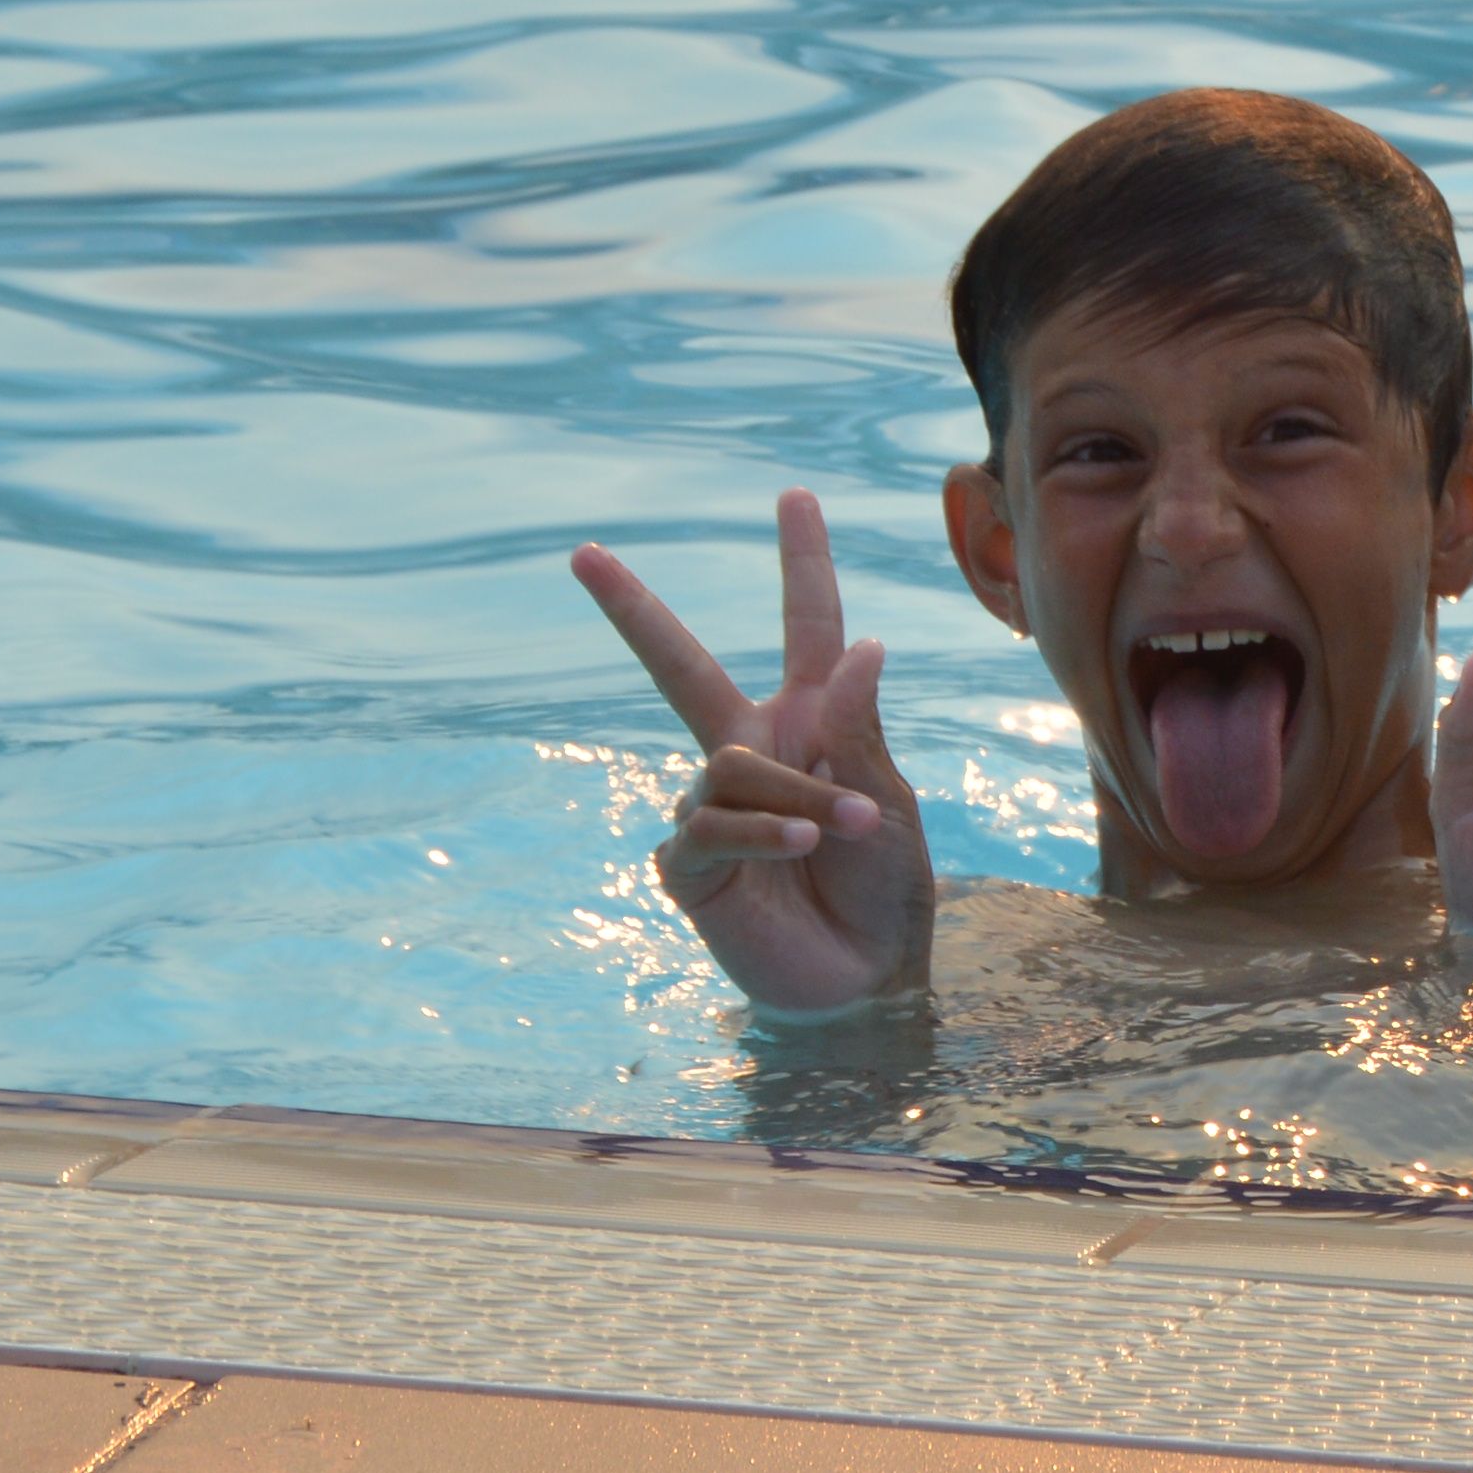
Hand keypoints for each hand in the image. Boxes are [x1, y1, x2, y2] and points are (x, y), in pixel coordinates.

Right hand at [572, 489, 937, 1015]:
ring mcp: (712, 804)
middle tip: (584, 552)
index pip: (807, 627)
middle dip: (633, 610)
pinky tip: (799, 849)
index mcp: (813, 721)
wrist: (868, 976)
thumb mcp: (887, 799)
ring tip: (839, 832)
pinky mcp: (688, 861)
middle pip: (680, 666)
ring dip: (794, 797)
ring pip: (728, 765)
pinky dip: (761, 833)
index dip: (803, 562)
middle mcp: (753, 750)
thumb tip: (865, 641)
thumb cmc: (887, 888)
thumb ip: (862, 726)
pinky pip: (709, 823)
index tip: (795, 496)